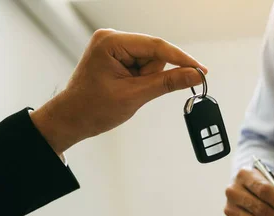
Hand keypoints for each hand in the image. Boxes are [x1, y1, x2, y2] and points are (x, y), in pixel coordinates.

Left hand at [31, 29, 206, 154]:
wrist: (71, 119)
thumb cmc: (93, 108)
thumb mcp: (135, 96)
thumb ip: (168, 83)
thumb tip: (194, 75)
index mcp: (111, 42)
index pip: (157, 46)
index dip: (182, 59)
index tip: (202, 71)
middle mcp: (112, 38)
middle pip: (154, 53)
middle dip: (153, 76)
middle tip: (137, 92)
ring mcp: (114, 46)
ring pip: (150, 61)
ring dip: (146, 79)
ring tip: (127, 92)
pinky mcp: (117, 56)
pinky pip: (142, 66)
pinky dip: (141, 79)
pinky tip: (128, 88)